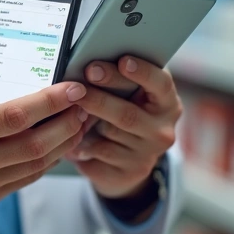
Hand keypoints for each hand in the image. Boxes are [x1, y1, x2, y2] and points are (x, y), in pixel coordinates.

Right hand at [0, 63, 87, 215]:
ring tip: (79, 119)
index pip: (13, 117)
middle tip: (83, 103)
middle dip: (66, 122)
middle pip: (33, 144)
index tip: (71, 88)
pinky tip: (60, 139)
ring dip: (65, 141)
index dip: (48, 102)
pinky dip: (51, 157)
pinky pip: (30, 177)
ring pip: (37, 164)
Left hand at [68, 56, 179, 199]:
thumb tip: (88, 64)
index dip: (142, 72)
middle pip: (128, 113)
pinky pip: (100, 153)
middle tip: (78, 86)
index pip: (160, 84)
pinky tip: (70, 136)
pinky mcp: (131, 171)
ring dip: (85, 121)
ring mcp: (148, 153)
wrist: (127, 160)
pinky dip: (81, 142)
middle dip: (99, 97)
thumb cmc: (123, 111)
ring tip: (67, 110)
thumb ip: (118, 81)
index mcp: (167, 102)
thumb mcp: (128, 95)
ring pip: (110, 133)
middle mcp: (163, 129)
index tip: (123, 61)